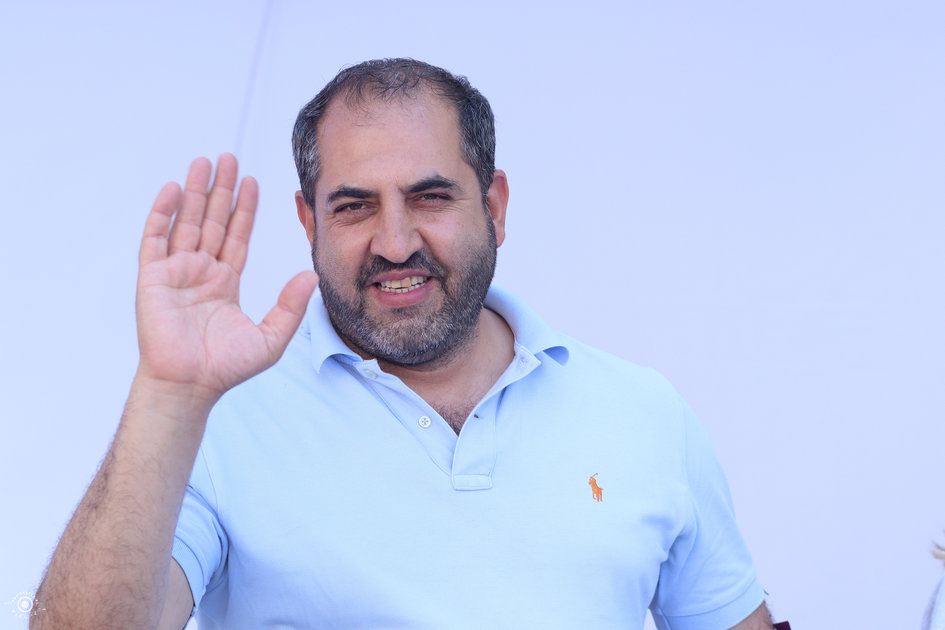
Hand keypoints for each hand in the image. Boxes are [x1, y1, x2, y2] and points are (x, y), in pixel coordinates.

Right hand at [135, 154, 316, 401]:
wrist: (190, 385)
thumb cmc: (226, 367)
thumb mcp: (270, 337)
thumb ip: (290, 306)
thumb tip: (311, 276)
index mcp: (226, 281)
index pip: (237, 235)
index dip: (245, 209)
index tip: (252, 181)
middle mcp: (201, 272)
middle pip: (213, 221)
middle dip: (222, 190)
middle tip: (229, 157)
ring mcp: (175, 272)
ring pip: (187, 222)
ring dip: (196, 192)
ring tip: (204, 162)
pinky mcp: (152, 278)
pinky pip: (155, 238)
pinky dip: (163, 213)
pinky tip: (174, 189)